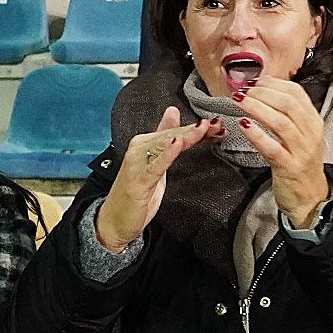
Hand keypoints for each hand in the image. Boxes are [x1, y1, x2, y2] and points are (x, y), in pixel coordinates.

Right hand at [96, 106, 220, 252]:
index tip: (217, 124)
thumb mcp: (156, 161)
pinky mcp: (138, 182)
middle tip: (217, 124)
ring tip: (202, 129)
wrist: (115, 221)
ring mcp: (137, 165)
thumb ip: (164, 136)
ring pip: (164, 146)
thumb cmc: (136, 193)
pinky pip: (155, 166)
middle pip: (171, 135)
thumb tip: (173, 111)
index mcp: (144, 143)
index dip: (196, 127)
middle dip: (196, 130)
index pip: (174, 131)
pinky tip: (177, 144)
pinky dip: (166, 154)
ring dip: (185, 136)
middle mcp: (139, 150)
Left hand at [237, 78, 332, 226]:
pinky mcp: (289, 167)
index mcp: (313, 121)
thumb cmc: (300, 163)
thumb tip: (263, 92)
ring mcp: (301, 151)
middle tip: (242, 91)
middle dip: (262, 93)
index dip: (273, 83)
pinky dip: (257, 134)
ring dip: (257, 108)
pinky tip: (243, 125)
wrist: (311, 198)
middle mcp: (310, 133)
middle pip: (288, 104)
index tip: (253, 81)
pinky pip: (272, 148)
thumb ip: (287, 115)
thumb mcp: (301, 135)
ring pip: (280, 122)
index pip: (296, 93)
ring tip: (239, 101)